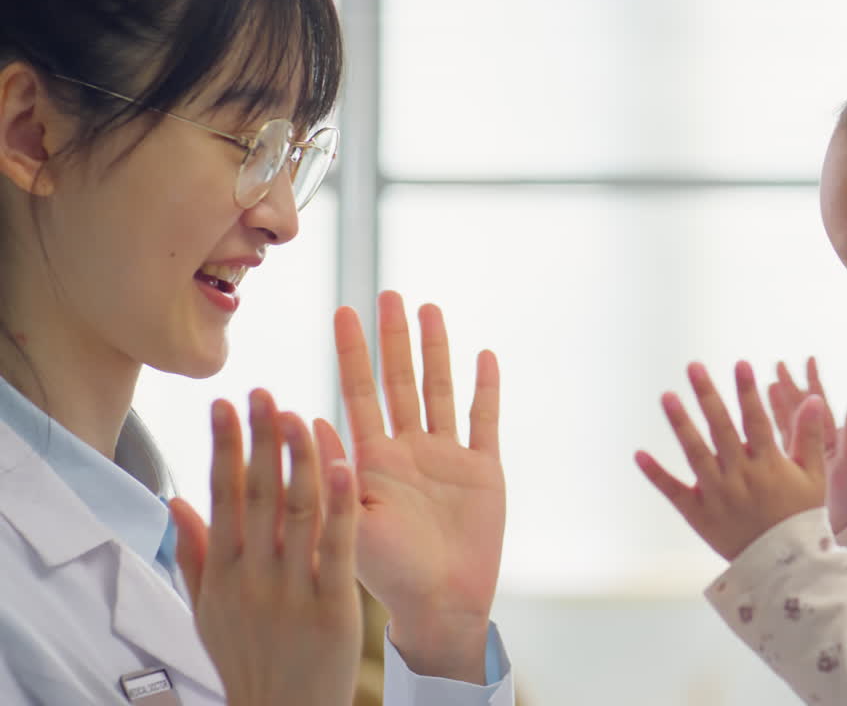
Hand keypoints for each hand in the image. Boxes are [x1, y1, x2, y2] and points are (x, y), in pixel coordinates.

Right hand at [170, 390, 360, 705]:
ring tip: (301, 415)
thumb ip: (193, 554)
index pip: (222, 495)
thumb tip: (175, 501)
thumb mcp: (207, 610)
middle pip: (258, 495)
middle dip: (260, 439)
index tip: (225, 402)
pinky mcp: (332, 607)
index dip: (224, 446)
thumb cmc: (248, 660)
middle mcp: (252, 576)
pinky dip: (341, 506)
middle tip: (264, 392)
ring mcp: (292, 591)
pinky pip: (336, 548)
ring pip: (297, 512)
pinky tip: (344, 465)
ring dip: (300, 460)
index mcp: (223, 572)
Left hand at [319, 290, 502, 683]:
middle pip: (401, 382)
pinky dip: (485, 389)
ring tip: (429, 310)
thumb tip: (307, 420)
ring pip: (441, 391)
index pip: (359, 393)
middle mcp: (408, 450)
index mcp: (373, 460)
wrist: (440, 605)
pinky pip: (484, 420)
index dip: (352, 353)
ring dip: (437, 351)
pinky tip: (484, 356)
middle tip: (388, 295)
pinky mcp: (483, 469)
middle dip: (394, 340)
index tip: (343, 311)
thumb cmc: (388, 575)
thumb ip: (333, 474)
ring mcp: (447, 457)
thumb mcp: (350, 523)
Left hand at [636, 361, 826, 560]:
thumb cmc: (801, 516)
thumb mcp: (812, 476)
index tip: (740, 364)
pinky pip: (674, 491)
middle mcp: (740, 476)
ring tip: (667, 396)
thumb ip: (808, 436)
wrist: (784, 566)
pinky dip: (656, 474)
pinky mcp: (698, 513)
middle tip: (694, 367)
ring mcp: (717, 494)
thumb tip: (811, 398)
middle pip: (720, 429)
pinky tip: (638, 454)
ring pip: (695, 454)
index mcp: (768, 465)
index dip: (747, 392)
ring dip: (680, 424)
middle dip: (707, 396)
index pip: (756, 421)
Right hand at [769, 358, 846, 533]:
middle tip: (778, 366)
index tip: (807, 360)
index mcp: (831, 438)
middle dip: (788, 387)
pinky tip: (749, 425)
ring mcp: (801, 457)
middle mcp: (815, 444)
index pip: (819, 403)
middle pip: (797, 409)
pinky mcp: (789, 472)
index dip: (813, 381)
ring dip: (774, 405)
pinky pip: (774, 447)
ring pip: (784, 425)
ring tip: (763, 387)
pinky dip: (762, 433)